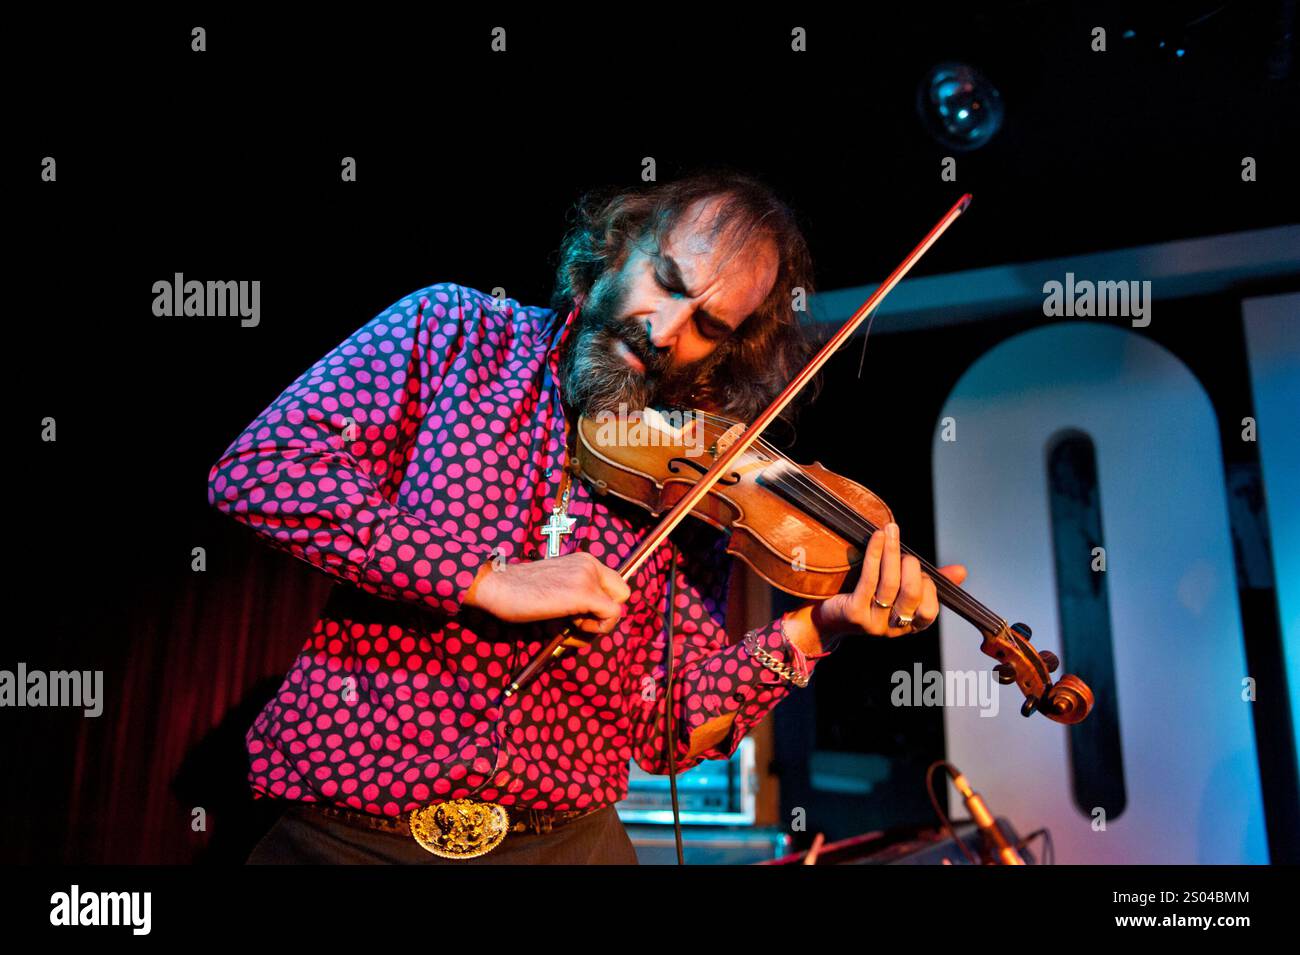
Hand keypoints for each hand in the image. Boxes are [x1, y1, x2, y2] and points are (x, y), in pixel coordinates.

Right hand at [462, 552, 630, 635]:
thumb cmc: (519, 593)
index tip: (578, 615)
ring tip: (566, 627)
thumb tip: (596, 620)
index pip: (615, 585)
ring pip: (616, 609)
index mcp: (584, 561)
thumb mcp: (556, 589)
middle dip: (604, 615)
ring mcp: (588, 576)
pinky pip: (611, 616)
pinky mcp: (583, 592)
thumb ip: (578, 597)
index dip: (602, 606)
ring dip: (594, 626)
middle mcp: (590, 564)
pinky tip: (570, 629)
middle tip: (577, 623)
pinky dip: (596, 629)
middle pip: (622, 595)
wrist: (496, 587)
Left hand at [812, 522, 966, 638]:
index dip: (928, 588)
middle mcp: (892, 629)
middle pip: (911, 594)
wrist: (824, 617)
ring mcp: (872, 622)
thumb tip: (962, 571)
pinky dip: (876, 554)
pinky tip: (877, 537)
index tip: (922, 571)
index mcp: (908, 626)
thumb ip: (928, 582)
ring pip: (890, 584)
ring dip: (892, 552)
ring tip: (890, 530)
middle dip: (911, 566)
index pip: (930, 612)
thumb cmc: (865, 599)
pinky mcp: (853, 613)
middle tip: (904, 551)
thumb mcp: (897, 591)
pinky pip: (869, 579)